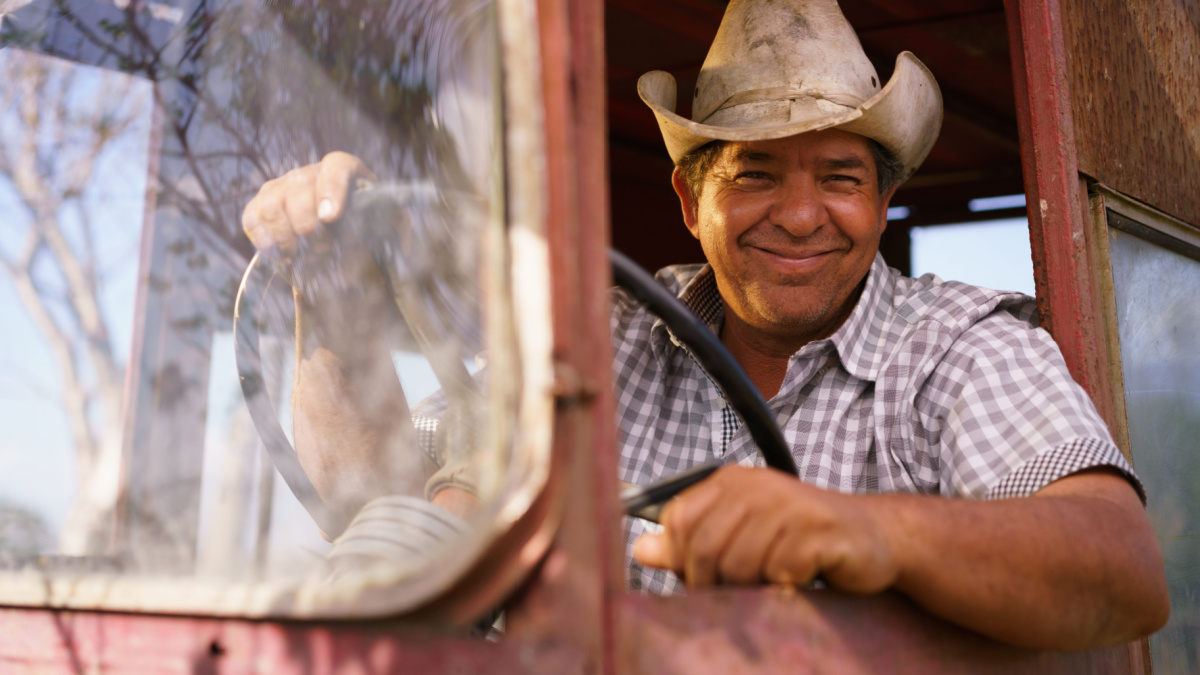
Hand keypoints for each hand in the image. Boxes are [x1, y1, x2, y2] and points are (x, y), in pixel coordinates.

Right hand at [242, 151, 375, 253]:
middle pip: (297, 188)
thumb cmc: (366, 232)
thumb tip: (388, 241)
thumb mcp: (385, 227)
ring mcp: (282, 187)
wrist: (344, 243)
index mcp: (345, 171)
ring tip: (302, 254)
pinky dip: (265, 241)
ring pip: (271, 204)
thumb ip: (389, 227)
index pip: (336, 167)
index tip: (330, 217)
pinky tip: (284, 255)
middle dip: (307, 224)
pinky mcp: (261, 205)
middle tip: (322, 248)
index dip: (330, 190)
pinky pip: (252, 218)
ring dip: (285, 236)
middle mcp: (309, 173)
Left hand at [633, 465, 899, 591]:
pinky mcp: (819, 529)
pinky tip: (804, 576)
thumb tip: (640, 550)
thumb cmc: (801, 540)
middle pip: (704, 549)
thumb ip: (692, 543)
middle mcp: (756, 485)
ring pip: (740, 565)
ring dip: (755, 587)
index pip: (678, 522)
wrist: (874, 538)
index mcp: (729, 482)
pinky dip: (788, 586)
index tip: (705, 579)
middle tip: (742, 592)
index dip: (683, 561)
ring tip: (776, 581)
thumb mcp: (742, 538)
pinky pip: (781, 572)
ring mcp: (789, 504)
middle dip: (716, 583)